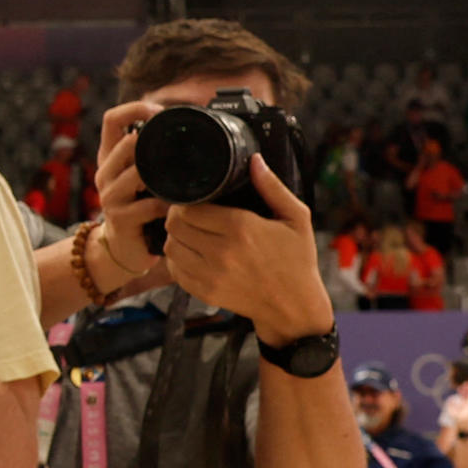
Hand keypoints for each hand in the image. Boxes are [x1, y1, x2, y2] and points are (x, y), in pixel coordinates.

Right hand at [91, 102, 172, 290]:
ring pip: (137, 172)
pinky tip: (177, 207)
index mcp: (109, 157)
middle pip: (125, 142)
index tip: (160, 113)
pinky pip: (150, 205)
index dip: (135, 108)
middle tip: (179, 147)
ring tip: (180, 179)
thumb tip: (181, 125)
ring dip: (163, 175)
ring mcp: (110, 196)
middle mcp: (105, 173)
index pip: (111, 119)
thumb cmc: (139, 206)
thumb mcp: (140, 176)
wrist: (124, 247)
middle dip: (154, 142)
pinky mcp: (121, 219)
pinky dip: (168, 205)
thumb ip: (151, 153)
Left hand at [161, 157, 327, 342]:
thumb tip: (254, 160)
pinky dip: (177, 260)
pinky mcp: (204, 292)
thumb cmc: (297, 259)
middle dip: (178, 216)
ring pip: (170, 247)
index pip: (190, 208)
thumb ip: (272, 187)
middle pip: (175, 225)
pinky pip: (174, 270)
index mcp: (241, 228)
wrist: (294, 307)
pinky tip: (192, 254)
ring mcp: (210, 274)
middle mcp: (221, 252)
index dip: (186, 201)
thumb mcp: (296, 218)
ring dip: (176, 237)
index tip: (193, 200)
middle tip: (189, 214)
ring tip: (190, 233)